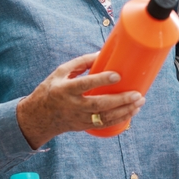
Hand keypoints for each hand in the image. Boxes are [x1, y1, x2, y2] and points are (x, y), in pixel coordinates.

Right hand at [16, 53, 144, 148]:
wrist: (38, 118)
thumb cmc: (51, 89)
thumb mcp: (60, 72)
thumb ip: (81, 62)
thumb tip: (103, 53)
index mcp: (65, 89)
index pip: (85, 84)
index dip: (101, 80)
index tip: (118, 75)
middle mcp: (73, 105)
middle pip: (99, 104)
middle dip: (121, 100)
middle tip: (137, 94)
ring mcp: (79, 118)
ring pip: (105, 117)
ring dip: (125, 111)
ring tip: (140, 102)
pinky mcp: (84, 126)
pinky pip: (104, 124)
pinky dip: (120, 119)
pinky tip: (132, 111)